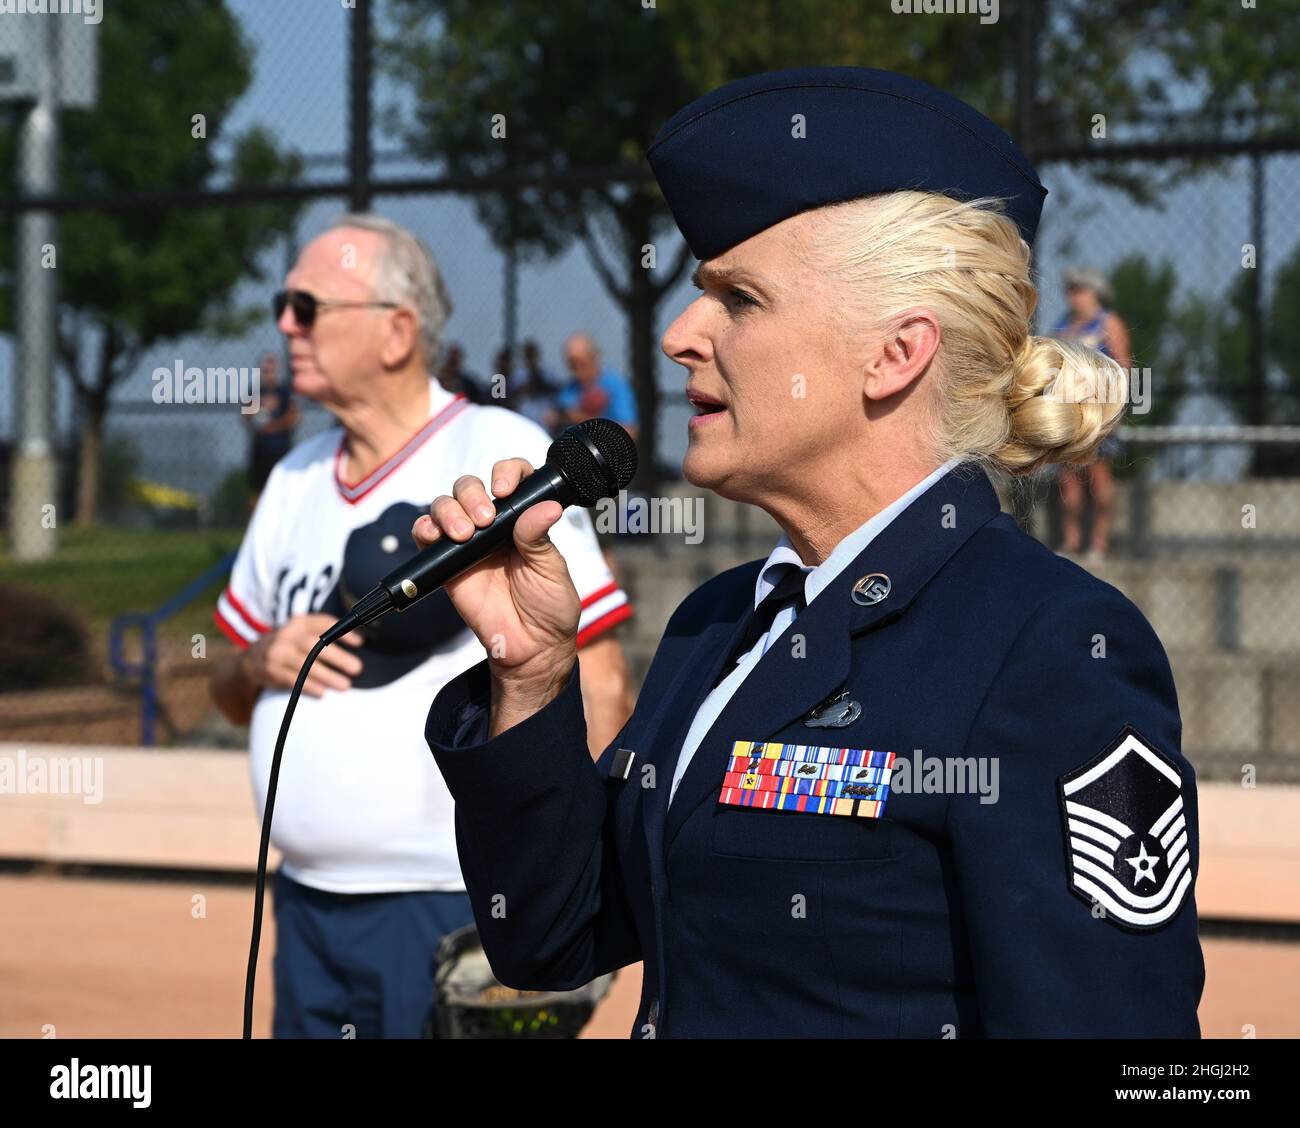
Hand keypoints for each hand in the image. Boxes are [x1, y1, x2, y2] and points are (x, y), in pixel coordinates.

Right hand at [243, 613, 363, 697]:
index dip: (343, 632)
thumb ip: (325, 633)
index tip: (360, 642)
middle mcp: (287, 635)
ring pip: (304, 664)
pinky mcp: (271, 670)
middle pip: (314, 644)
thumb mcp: (301, 632)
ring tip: (345, 685)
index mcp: (299, 622)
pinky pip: (292, 679)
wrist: (251, 658)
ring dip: (327, 675)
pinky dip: (308, 686)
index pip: (323, 623)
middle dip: (338, 657)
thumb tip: (361, 640)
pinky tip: (322, 692)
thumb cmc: (288, 645)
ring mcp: (277, 652)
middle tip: (357, 668)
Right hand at [412, 458, 579, 709]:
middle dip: (472, 494)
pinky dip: (424, 529)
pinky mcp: (447, 564)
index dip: (506, 473)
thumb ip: (540, 538)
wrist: (530, 648)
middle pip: (470, 487)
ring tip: (465, 533)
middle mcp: (493, 525)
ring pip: (446, 505)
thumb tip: (544, 507)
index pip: (512, 477)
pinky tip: (436, 536)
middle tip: (485, 519)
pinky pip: (425, 536)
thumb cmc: (549, 607)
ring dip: (450, 510)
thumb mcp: (552, 571)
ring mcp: (468, 543)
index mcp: (523, 519)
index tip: (505, 490)